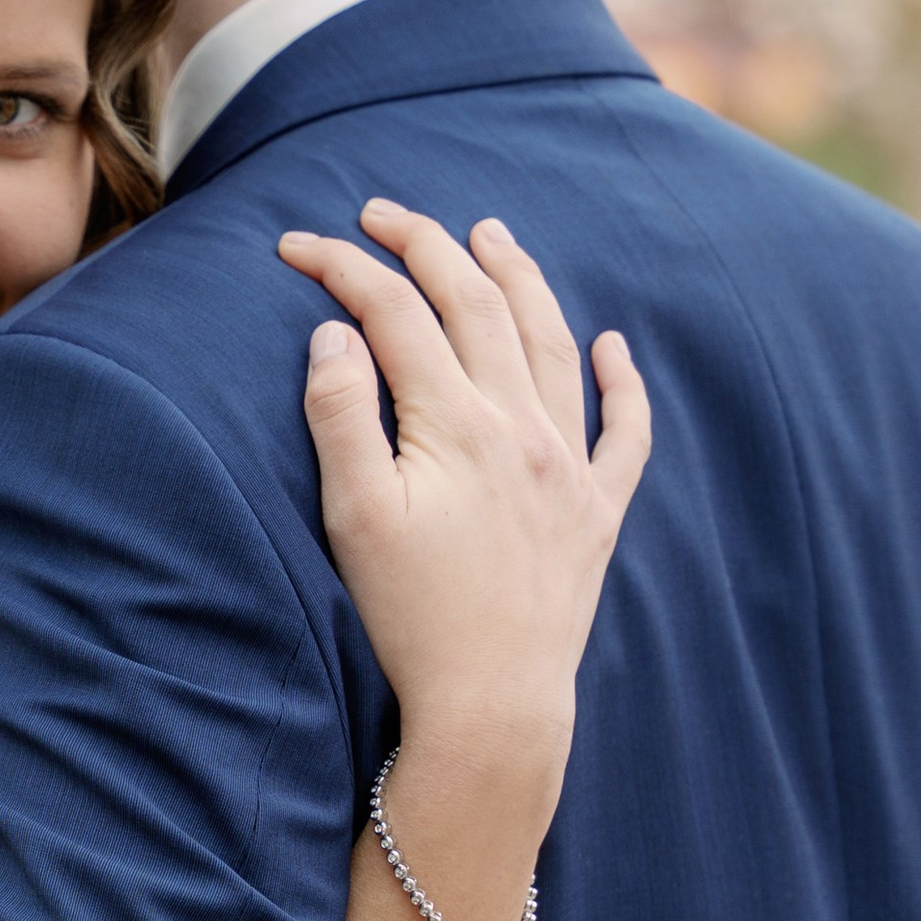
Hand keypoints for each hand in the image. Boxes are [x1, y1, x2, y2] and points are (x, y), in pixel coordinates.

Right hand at [279, 202, 649, 811]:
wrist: (493, 705)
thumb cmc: (409, 617)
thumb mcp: (353, 516)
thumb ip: (339, 415)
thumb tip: (336, 333)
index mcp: (457, 423)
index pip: (395, 314)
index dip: (342, 269)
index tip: (296, 246)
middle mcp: (523, 428)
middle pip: (476, 305)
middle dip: (425, 246)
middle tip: (383, 215)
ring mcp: (569, 467)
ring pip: (550, 343)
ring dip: (518, 279)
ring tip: (490, 235)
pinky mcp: (597, 513)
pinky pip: (624, 432)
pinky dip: (622, 382)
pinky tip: (613, 346)